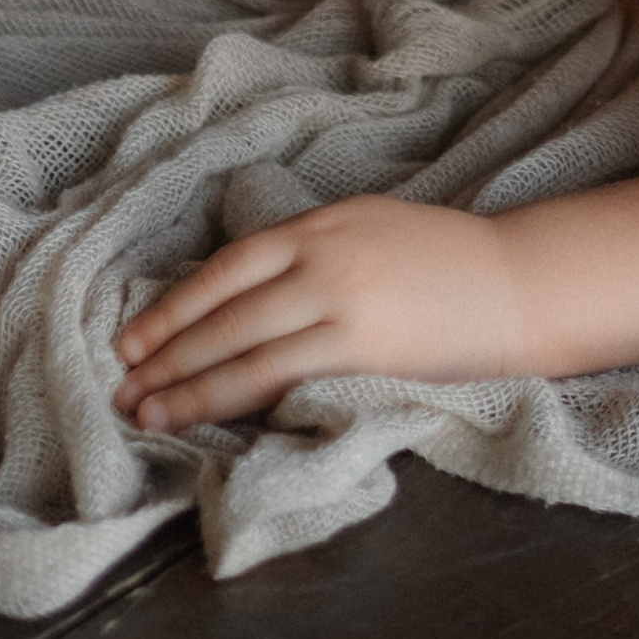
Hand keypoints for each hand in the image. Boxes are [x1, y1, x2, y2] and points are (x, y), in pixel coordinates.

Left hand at [112, 195, 528, 429]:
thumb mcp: (370, 230)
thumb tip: (251, 293)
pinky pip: (285, 371)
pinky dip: (239, 395)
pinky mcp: (364, 345)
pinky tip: (212, 414)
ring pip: (244, 345)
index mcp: (321, 224)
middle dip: (166, 350)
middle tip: (121, 385)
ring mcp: (342, 299)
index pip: (227, 266)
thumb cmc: (446, 262)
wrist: (517, 283)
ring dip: (188, 383)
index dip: (175, 305)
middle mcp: (322, 255)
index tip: (134, 337)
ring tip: (146, 411)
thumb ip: (314, 253)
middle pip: (224, 308)